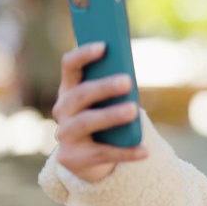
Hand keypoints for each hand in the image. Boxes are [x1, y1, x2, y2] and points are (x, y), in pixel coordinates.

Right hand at [51, 42, 146, 182]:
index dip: (84, 54)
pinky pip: (103, 153)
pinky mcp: (75, 158)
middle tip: (127, 81)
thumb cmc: (101, 119)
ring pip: (87, 122)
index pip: (70, 66)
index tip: (104, 46)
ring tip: (134, 110)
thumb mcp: (103, 103)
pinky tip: (144, 151)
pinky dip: (126, 152)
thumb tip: (129, 78)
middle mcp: (62, 110)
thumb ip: (111, 89)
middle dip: (104, 87)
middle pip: (80, 94)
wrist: (85, 159)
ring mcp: (66, 135)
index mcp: (69, 90)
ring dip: (111, 115)